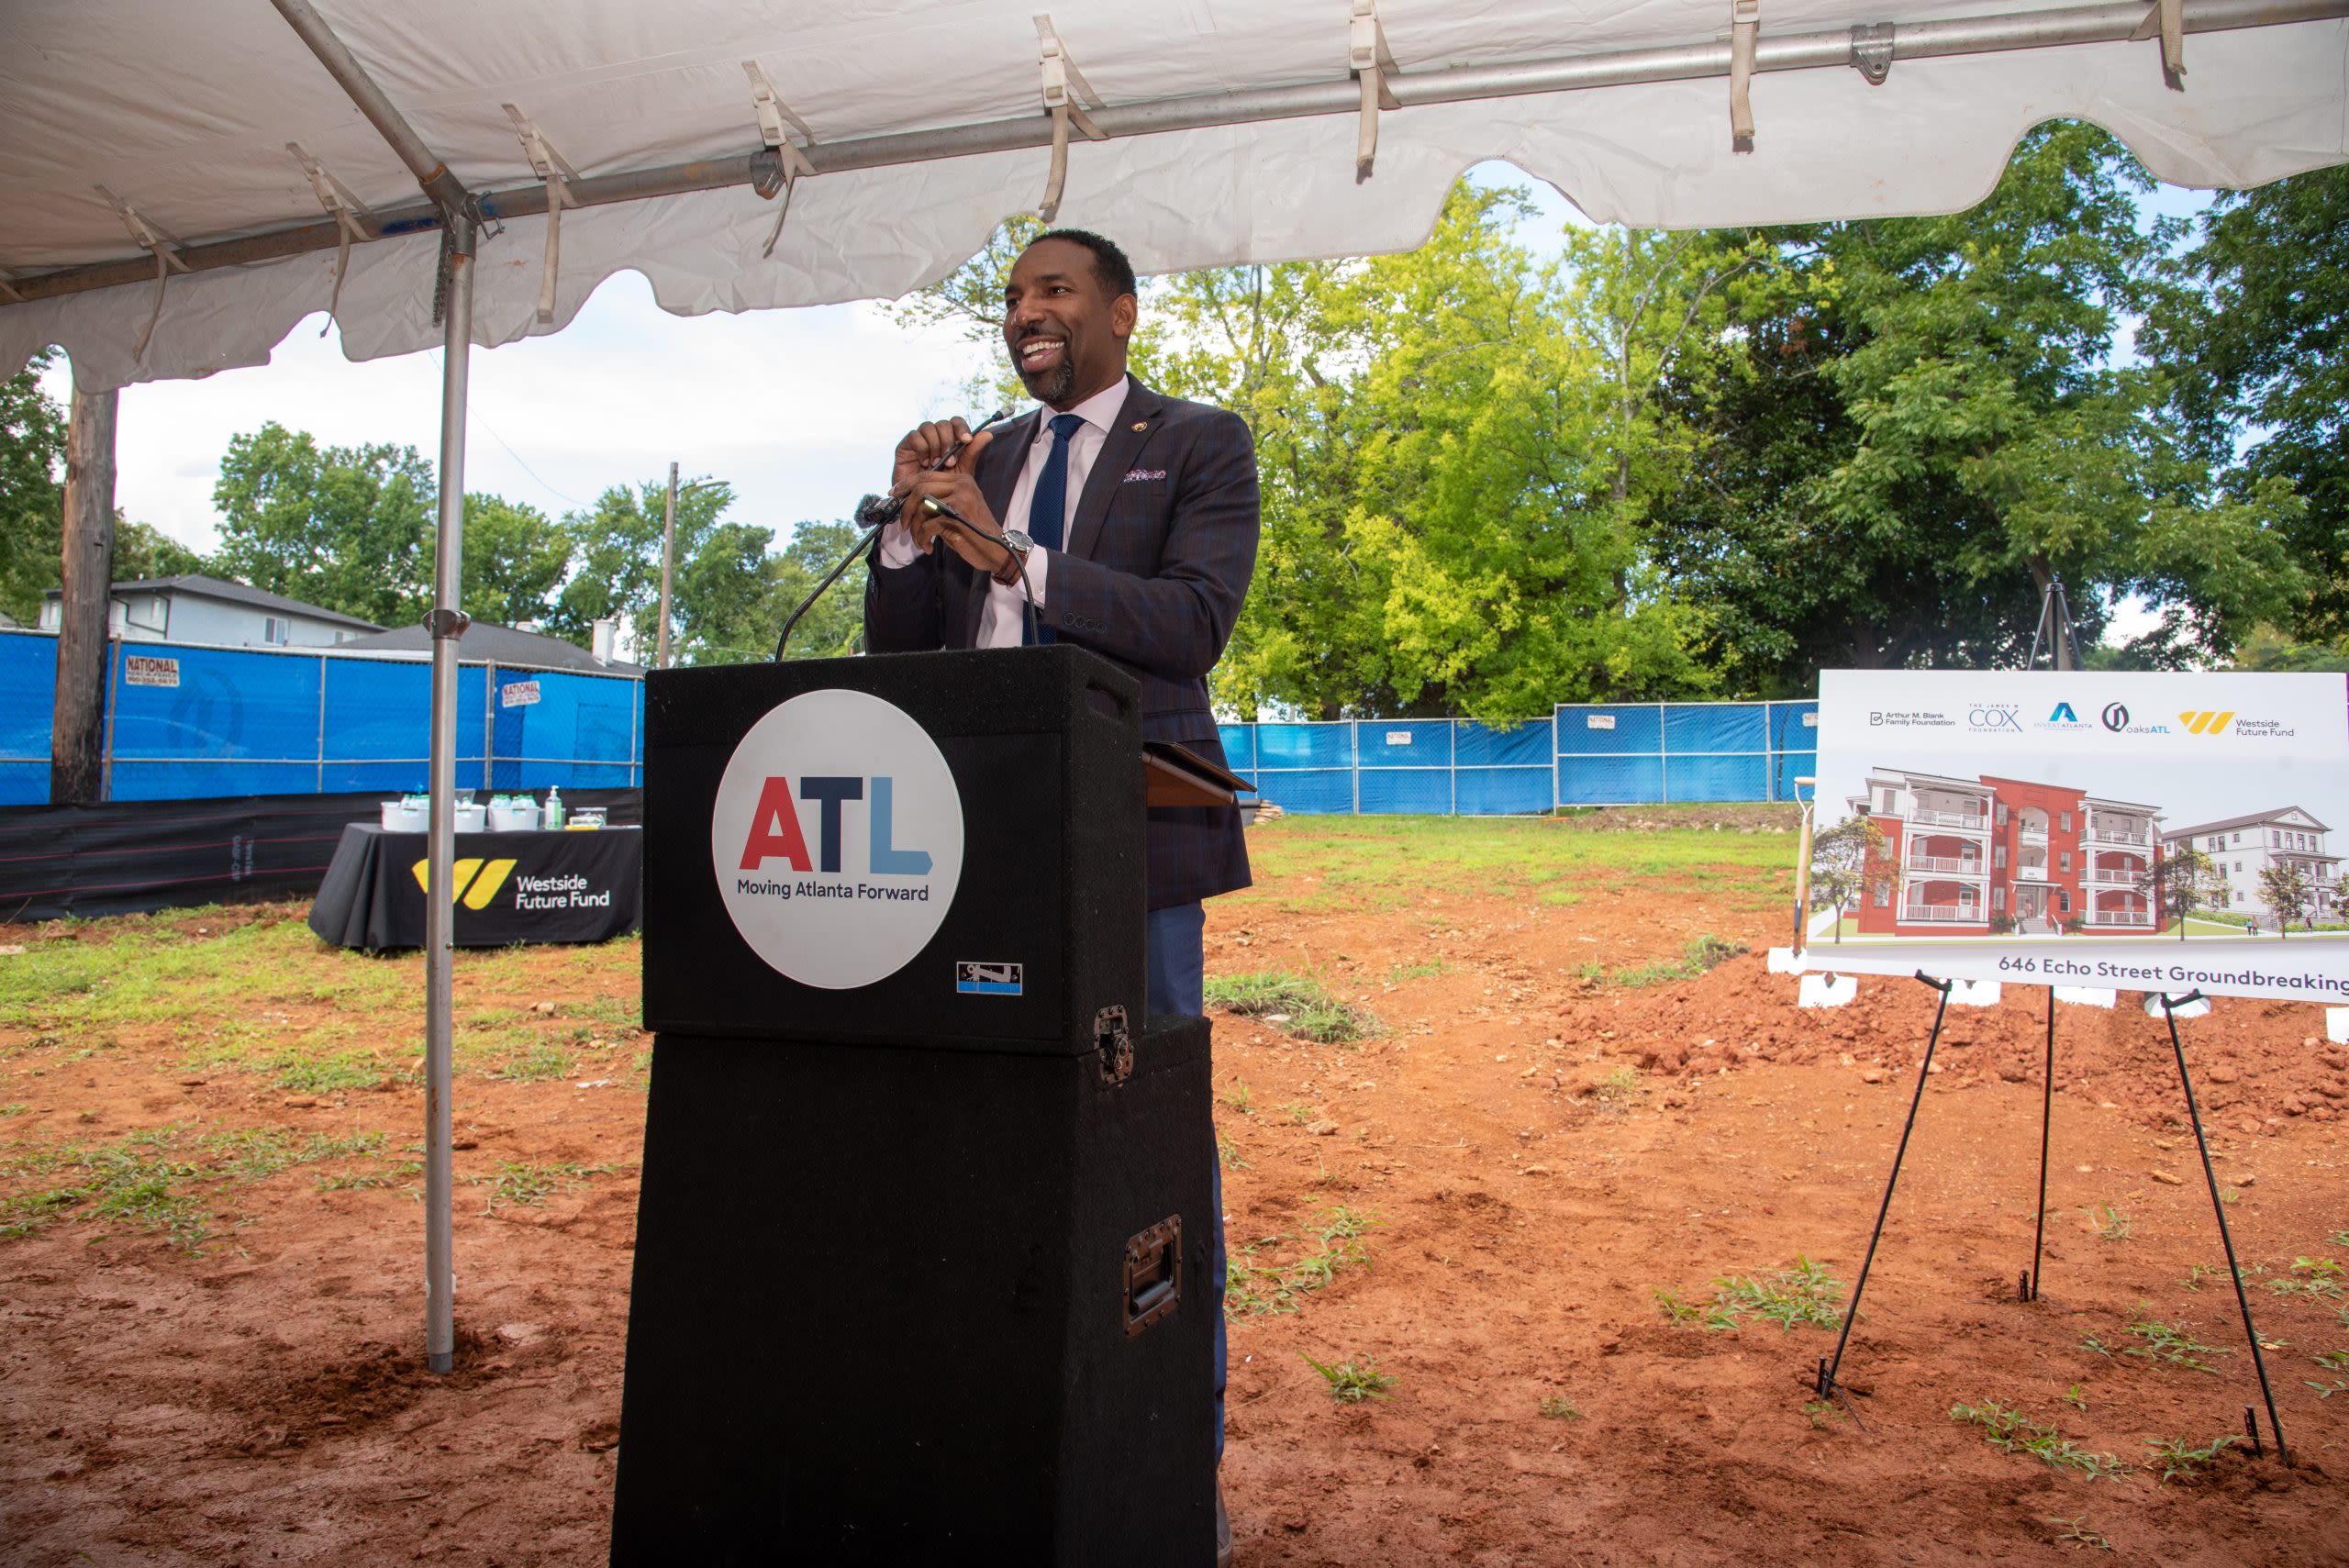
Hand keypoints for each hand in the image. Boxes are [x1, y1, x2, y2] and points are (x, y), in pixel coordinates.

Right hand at [891, 418, 985, 494]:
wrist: (921, 503)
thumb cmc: (942, 488)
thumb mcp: (961, 471)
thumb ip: (972, 453)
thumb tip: (989, 434)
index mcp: (949, 439)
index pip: (955, 422)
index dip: (961, 428)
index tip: (967, 441)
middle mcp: (934, 436)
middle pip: (943, 424)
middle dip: (948, 442)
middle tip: (949, 462)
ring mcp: (919, 440)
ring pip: (928, 427)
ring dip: (935, 446)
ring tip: (936, 465)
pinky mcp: (905, 446)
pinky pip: (914, 436)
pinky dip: (922, 449)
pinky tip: (924, 463)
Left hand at [897, 464, 1012, 575]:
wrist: (996, 550)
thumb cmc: (974, 533)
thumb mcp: (957, 510)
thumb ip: (937, 500)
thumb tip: (908, 501)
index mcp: (962, 480)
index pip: (926, 475)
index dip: (906, 485)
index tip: (894, 495)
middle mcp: (962, 486)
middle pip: (920, 488)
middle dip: (906, 509)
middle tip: (902, 525)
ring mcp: (961, 501)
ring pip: (922, 507)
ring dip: (914, 528)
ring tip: (918, 539)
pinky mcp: (957, 519)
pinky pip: (927, 526)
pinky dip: (922, 539)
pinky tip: (927, 546)